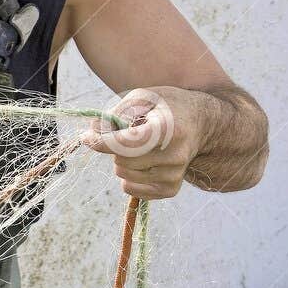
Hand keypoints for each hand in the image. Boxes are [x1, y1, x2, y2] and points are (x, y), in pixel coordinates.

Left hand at [81, 87, 204, 199]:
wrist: (201, 125)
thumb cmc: (167, 107)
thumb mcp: (143, 97)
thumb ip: (115, 112)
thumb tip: (91, 133)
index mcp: (169, 128)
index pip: (127, 143)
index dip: (102, 142)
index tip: (87, 136)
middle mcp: (175, 155)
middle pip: (121, 160)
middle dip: (115, 147)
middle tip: (128, 133)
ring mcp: (174, 175)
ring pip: (123, 175)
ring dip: (122, 160)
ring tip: (139, 146)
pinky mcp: (170, 190)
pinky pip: (130, 189)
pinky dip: (128, 175)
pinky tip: (144, 161)